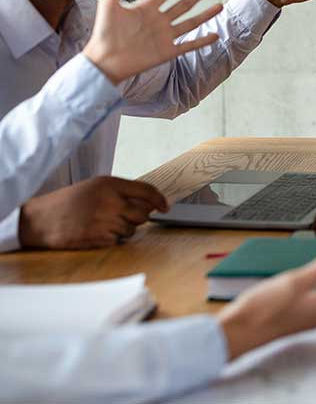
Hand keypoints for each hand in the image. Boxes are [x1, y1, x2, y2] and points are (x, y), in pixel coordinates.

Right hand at [18, 176, 168, 248]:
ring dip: (123, 229)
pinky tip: (95, 232)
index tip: (165, 206)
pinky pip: (118, 240)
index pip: (146, 191)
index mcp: (109, 184)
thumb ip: (120, 192)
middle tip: (122, 216)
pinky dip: (111, 239)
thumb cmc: (68, 202)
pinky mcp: (99, 238)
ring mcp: (105, 220)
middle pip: (143, 213)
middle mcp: (110, 201)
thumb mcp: (94, 187)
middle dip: (138, 217)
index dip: (159, 199)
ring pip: (132, 229)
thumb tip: (149, 203)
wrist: (39, 219)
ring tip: (102, 223)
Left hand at [82, 0, 221, 83]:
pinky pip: (189, 45)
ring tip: (220, 6)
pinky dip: (202, 41)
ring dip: (206, 15)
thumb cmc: (104, 33)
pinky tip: (215, 35)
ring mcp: (165, 37)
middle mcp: (159, 22)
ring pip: (191, 23)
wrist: (105, 61)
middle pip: (184, 5)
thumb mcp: (108, 3)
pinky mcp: (168, 52)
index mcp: (146, 9)